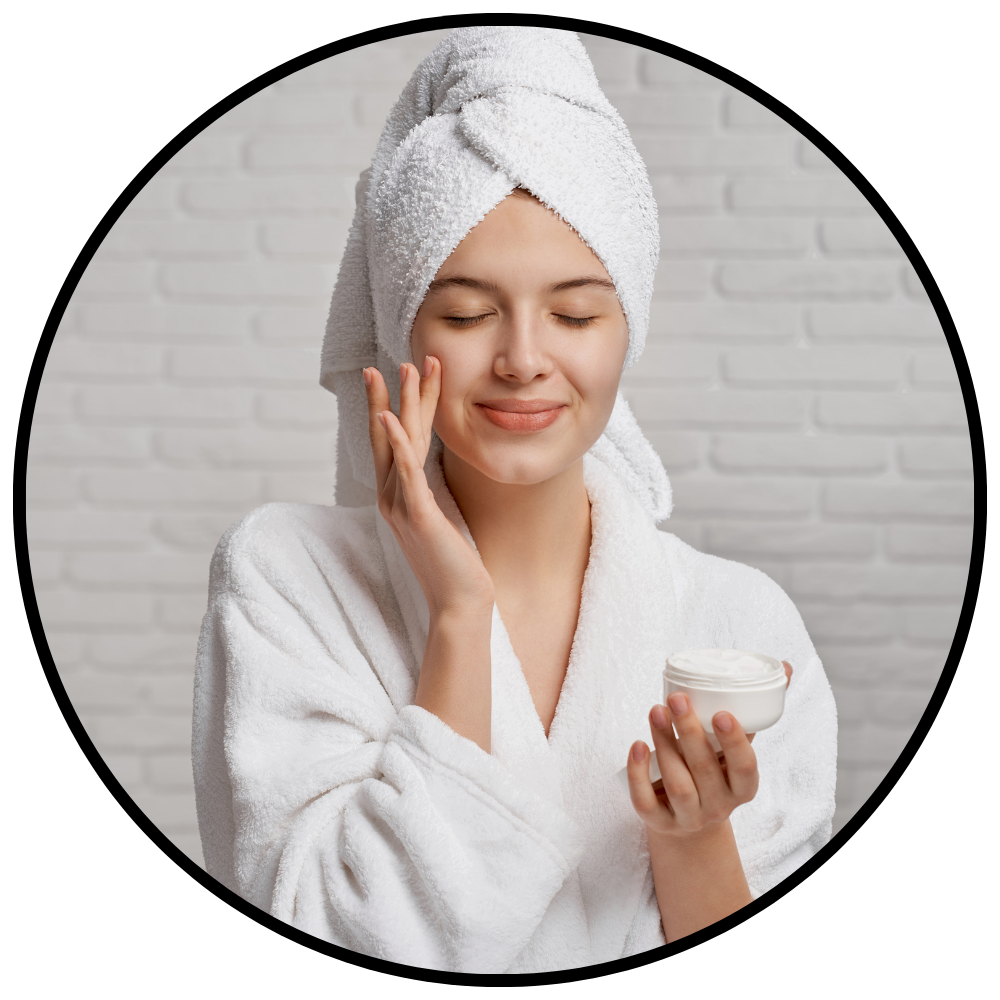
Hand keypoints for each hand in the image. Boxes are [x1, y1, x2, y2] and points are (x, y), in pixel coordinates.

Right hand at [364, 359, 494, 618]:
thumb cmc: (453, 564)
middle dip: (392, 396)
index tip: (404, 376)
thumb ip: (429, 494)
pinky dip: (396, 443)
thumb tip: (430, 474)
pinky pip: (404, 472)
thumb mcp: (440, 519)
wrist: (459, 603)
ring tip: (401, 371)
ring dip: (398, 404)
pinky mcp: (417, 515)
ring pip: (396, 444)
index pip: (396, 442)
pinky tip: (391, 417)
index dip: (399, 407)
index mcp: (398, 496)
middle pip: (389, 436)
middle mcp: (392, 497)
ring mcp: (401, 505)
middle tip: (395, 360)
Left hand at [626, 662, 791, 835]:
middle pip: (704, 770)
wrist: (688, 820)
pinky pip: (646, 803)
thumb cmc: (714, 771)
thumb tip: (785, 668)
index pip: (744, 768)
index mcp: (742, 787)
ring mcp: (688, 817)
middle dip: (689, 732)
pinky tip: (637, 746)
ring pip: (677, 785)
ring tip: (655, 711)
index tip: (720, 713)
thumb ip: (753, 712)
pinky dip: (639, 774)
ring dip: (664, 744)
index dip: (734, 742)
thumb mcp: (734, 749)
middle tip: (677, 698)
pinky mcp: (660, 823)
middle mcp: (719, 806)